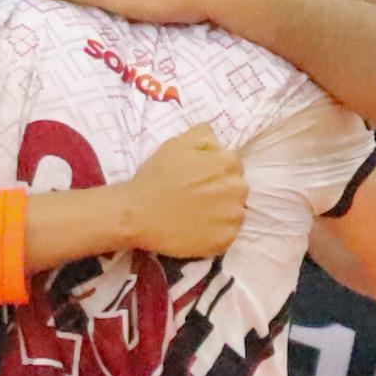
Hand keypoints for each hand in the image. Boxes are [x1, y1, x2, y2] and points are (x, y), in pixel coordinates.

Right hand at [111, 122, 247, 259]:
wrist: (138, 215)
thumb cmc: (156, 177)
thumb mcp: (176, 144)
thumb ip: (203, 135)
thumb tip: (217, 140)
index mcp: (228, 162)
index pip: (233, 165)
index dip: (215, 171)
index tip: (199, 179)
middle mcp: (237, 188)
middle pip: (237, 188)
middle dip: (221, 190)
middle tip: (196, 197)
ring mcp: (233, 216)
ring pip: (234, 211)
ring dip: (221, 212)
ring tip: (195, 214)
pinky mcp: (226, 240)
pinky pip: (228, 233)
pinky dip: (216, 232)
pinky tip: (197, 228)